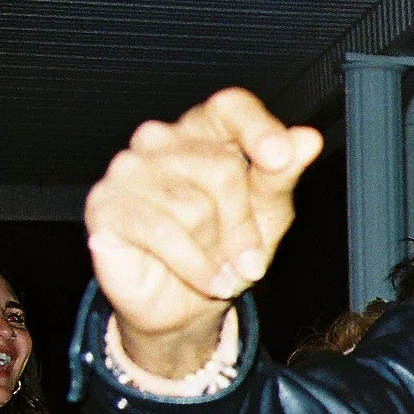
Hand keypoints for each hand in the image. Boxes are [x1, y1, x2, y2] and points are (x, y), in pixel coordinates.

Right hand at [84, 89, 323, 377]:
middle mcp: (161, 140)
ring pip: (195, 205)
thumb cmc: (226, 250)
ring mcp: (127, 169)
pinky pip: (164, 232)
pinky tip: (210, 281)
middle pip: (223, 168)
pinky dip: (196, 265)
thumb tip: (307, 138)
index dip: (257, 129)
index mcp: (204, 131)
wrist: (186, 306)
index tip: (280, 157)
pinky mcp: (105, 205)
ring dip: (218, 251)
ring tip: (219, 267)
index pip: (230, 107)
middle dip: (244, 225)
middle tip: (247, 258)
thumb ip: (281, 175)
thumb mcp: (267, 214)